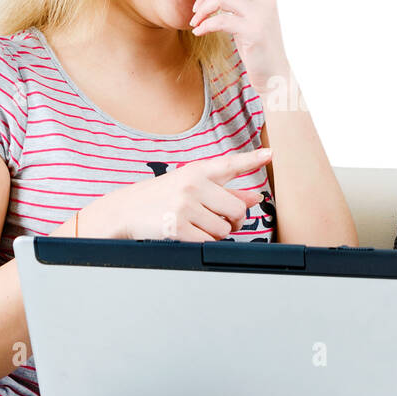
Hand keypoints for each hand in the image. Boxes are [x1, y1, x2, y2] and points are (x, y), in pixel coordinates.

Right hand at [78, 148, 271, 240]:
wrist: (126, 210)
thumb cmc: (162, 196)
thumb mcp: (190, 185)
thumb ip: (224, 190)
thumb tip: (254, 196)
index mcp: (197, 170)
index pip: (230, 164)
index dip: (252, 159)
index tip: (269, 154)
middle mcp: (192, 185)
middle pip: (237, 208)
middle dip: (236, 220)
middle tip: (227, 221)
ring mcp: (185, 205)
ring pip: (224, 229)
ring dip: (218, 233)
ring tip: (202, 225)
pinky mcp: (177, 226)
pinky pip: (208, 241)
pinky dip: (205, 242)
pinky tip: (192, 233)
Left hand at [188, 0, 289, 88]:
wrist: (274, 73)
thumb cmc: (257, 46)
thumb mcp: (250, 16)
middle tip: (196, 9)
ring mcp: (261, 14)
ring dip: (203, 8)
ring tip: (197, 21)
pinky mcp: (254, 31)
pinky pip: (221, 20)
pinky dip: (205, 25)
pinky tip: (199, 32)